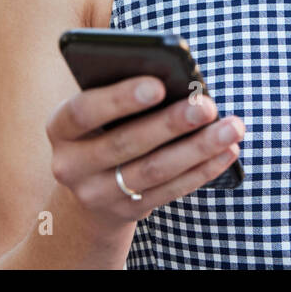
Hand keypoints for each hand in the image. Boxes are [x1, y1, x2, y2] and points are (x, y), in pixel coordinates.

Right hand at [46, 76, 244, 230]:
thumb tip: (175, 78)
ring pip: (154, 170)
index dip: (119, 99)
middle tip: (207, 105)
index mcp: (59, 128)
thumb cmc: (102, 128)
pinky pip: (170, 191)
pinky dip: (202, 170)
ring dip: (198, 148)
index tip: (158, 84)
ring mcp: (97, 194)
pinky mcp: (126, 212)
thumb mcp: (97, 110)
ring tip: (231, 127)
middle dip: (171, 123)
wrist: (87, 188)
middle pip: (126, 143)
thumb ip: (121, 94)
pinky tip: (227, 152)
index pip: (83, 111)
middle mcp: (70, 165)